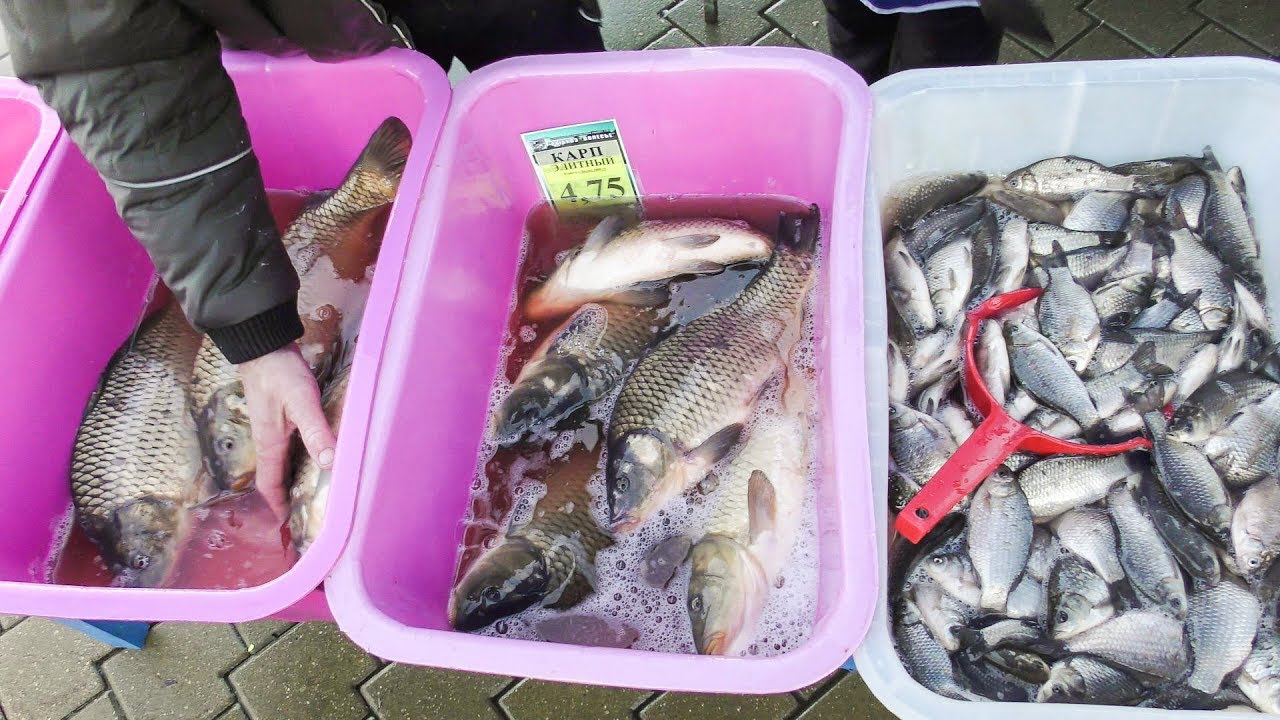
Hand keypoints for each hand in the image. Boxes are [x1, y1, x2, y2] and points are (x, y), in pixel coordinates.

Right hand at [237, 344, 335, 520]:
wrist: (263, 345)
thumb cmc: (280, 374)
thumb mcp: (302, 403)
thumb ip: (316, 432)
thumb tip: (330, 464)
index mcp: (270, 444)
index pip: (270, 485)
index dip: (278, 506)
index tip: (288, 524)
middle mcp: (268, 440)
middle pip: (276, 477)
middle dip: (288, 497)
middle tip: (306, 512)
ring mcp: (272, 428)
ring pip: (282, 462)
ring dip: (293, 479)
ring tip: (313, 490)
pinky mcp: (280, 416)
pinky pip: (288, 447)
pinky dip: (299, 458)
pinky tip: (315, 456)